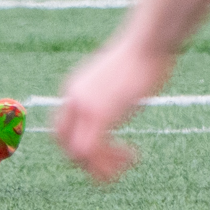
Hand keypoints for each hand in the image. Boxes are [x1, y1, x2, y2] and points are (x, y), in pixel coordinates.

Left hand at [55, 34, 174, 183]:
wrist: (147, 44)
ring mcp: (84, 106)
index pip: (62, 128)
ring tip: (128, 161)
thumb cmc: (142, 58)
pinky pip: (92, 151)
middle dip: (87, 161)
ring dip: (103, 166)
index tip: (107, 148)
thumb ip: (107, 98)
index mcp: (75, 90)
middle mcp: (73, 98)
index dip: (79, 145)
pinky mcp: (99, 114)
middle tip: (116, 162)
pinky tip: (133, 155)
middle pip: (63, 144)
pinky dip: (111, 163)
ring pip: (77, 154)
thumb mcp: (116, 81)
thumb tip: (117, 111)